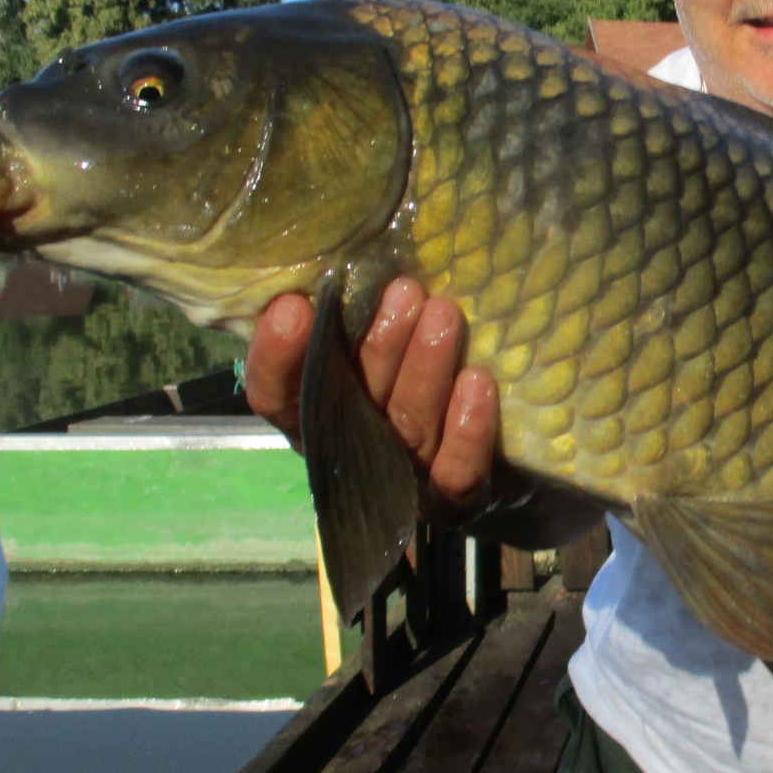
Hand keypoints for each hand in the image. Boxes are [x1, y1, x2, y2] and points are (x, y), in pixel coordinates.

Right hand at [244, 278, 498, 526]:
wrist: (496, 473)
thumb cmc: (420, 385)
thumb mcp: (378, 352)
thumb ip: (354, 324)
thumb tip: (337, 268)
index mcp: (319, 420)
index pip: (278, 399)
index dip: (275, 359)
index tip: (292, 307)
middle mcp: (353, 457)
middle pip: (354, 408)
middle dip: (378, 346)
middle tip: (405, 291)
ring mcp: (404, 484)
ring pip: (407, 429)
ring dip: (424, 370)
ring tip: (444, 315)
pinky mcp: (456, 504)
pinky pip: (456, 474)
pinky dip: (466, 431)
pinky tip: (477, 382)